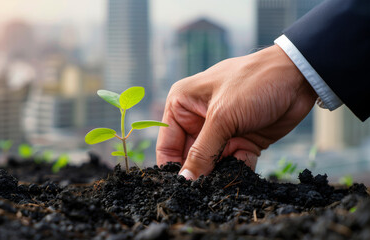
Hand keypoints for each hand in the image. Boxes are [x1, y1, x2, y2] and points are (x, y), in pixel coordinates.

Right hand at [156, 45, 316, 179]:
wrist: (298, 77)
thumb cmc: (254, 83)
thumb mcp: (223, 117)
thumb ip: (202, 152)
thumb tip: (184, 181)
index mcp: (182, 105)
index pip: (167, 145)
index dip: (172, 168)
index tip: (179, 190)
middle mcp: (197, 119)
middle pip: (190, 158)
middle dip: (198, 173)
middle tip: (203, 191)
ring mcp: (221, 132)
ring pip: (212, 164)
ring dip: (219, 174)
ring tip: (224, 183)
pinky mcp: (241, 141)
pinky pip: (233, 164)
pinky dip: (238, 171)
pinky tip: (242, 172)